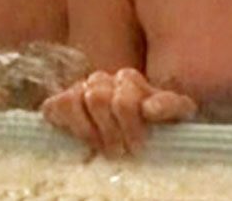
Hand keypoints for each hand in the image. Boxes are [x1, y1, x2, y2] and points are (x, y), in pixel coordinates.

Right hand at [41, 68, 195, 156]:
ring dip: (92, 131)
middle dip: (111, 130)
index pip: (123, 97)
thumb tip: (151, 110)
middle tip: (121, 151)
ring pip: (79, 99)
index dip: (130, 124)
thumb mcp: (172, 113)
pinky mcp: (61, 102)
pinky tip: (86, 141)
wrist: (131, 130)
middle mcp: (102, 80)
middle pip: (99, 99)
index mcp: (128, 79)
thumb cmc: (153, 123)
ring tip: (105, 149)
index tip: (138, 146)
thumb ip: (170, 105)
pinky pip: (59, 105)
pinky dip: (71, 124)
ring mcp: (80, 89)